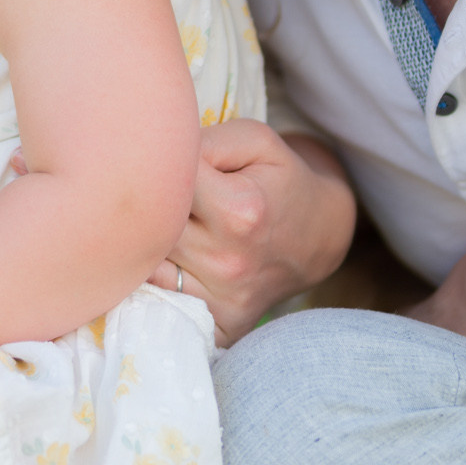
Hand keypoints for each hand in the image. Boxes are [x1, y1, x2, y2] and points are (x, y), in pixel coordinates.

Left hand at [146, 123, 354, 343]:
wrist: (318, 237)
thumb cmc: (279, 180)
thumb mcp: (255, 141)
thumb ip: (204, 140)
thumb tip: (154, 156)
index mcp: (239, 211)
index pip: (167, 180)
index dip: (166, 165)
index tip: (177, 164)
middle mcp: (227, 260)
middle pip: (149, 225)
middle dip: (149, 203)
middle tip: (160, 192)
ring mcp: (219, 299)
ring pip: (147, 261)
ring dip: (147, 239)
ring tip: (167, 223)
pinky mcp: (216, 324)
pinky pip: (159, 299)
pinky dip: (153, 277)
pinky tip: (165, 260)